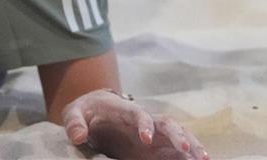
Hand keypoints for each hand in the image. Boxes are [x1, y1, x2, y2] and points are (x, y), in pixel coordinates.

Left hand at [62, 89, 207, 159]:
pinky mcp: (157, 148)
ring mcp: (154, 135)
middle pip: (167, 123)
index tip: (145, 138)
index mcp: (124, 110)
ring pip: (179, 136)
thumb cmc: (86, 111)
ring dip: (192, 146)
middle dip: (177, 135)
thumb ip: (74, 122)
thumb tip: (78, 136)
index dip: (144, 124)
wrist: (95, 112)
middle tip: (185, 150)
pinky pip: (177, 152)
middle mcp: (144, 121)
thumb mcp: (74, 113)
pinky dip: (190, 156)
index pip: (138, 114)